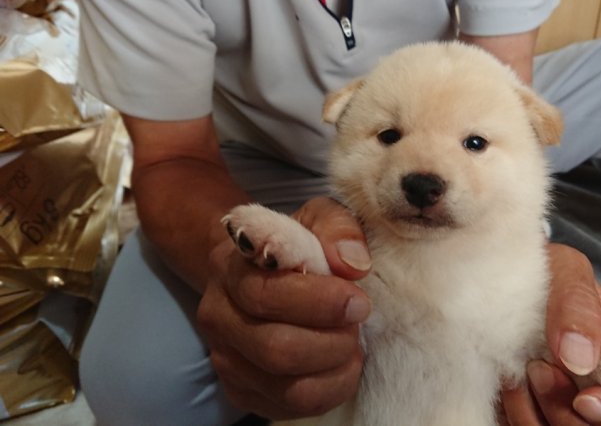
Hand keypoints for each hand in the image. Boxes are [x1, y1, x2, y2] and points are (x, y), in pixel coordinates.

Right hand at [196, 197, 370, 418]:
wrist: (263, 269)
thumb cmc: (296, 244)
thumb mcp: (318, 218)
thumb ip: (338, 230)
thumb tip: (354, 264)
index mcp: (230, 267)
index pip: (266, 296)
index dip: (319, 303)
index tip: (358, 300)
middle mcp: (217, 316)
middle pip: (275, 349)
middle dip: (332, 342)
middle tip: (357, 324)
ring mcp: (225, 358)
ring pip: (285, 386)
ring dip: (334, 369)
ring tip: (352, 345)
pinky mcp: (240, 391)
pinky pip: (288, 407)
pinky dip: (328, 391)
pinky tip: (340, 365)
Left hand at [501, 243, 600, 424]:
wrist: (496, 277)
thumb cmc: (542, 273)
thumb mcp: (567, 271)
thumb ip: (579, 305)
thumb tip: (579, 358)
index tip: (587, 399)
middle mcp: (597, 393)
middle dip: (568, 413)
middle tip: (540, 370)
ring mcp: (560, 407)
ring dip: (535, 412)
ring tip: (521, 371)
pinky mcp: (526, 413)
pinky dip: (513, 414)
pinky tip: (507, 384)